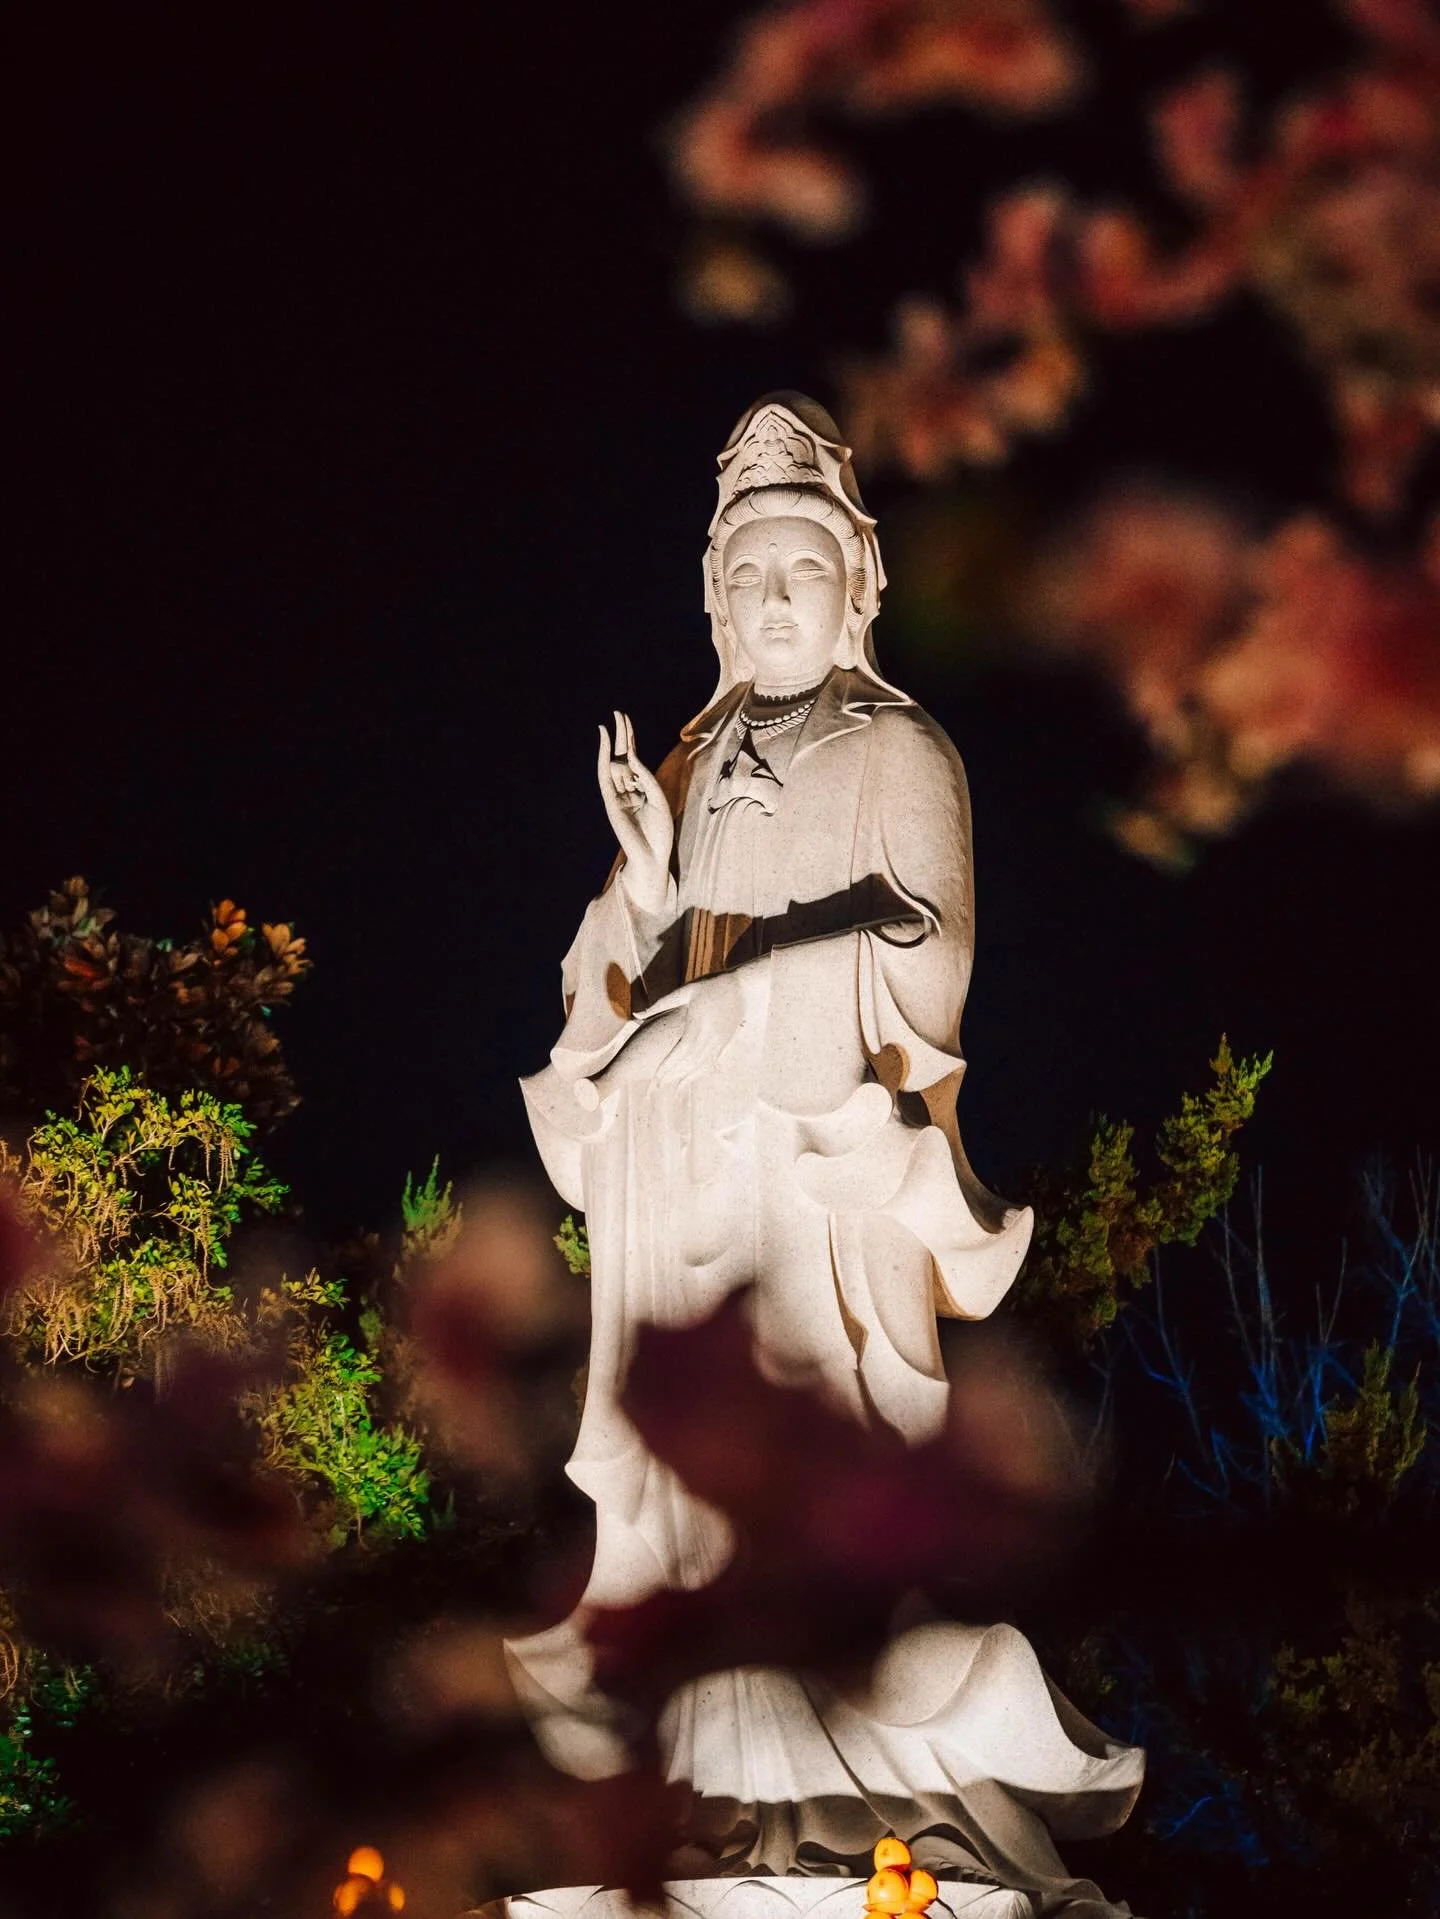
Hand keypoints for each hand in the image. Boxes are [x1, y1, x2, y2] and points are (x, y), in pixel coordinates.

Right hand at [597, 710, 673, 915]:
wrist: (652, 856)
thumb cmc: (660, 832)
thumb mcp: (659, 799)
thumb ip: (646, 777)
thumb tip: (633, 757)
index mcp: (642, 790)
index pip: (635, 760)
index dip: (632, 741)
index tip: (628, 722)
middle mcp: (629, 790)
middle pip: (623, 757)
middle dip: (622, 735)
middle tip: (618, 713)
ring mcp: (618, 795)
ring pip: (615, 763)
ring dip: (614, 741)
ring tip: (614, 721)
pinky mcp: (610, 801)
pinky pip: (605, 776)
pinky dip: (603, 758)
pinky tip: (604, 742)